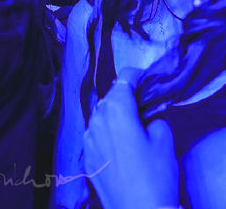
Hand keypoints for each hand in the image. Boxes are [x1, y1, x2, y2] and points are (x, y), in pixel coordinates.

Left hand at [83, 77, 178, 208]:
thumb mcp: (164, 142)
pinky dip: (106, 134)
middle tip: (143, 105)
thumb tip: (151, 113)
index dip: (136, 74)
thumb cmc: (154, 175)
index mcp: (116, 109)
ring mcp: (87, 137)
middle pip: (110, 97)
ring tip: (132, 128)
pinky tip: (120, 147)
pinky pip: (96, 135)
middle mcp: (96, 118)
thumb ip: (157, 118)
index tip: (145, 78)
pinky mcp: (86, 155)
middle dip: (125, 97)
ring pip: (101, 116)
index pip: (124, 78)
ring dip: (114, 116)